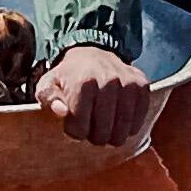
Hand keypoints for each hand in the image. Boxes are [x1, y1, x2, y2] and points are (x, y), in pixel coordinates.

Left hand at [37, 44, 158, 146]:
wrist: (92, 54)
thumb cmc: (68, 78)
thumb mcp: (48, 85)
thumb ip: (49, 99)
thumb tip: (61, 111)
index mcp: (82, 83)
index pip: (80, 130)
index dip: (75, 132)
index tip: (73, 123)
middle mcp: (108, 81)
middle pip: (103, 133)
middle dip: (94, 136)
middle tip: (90, 126)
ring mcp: (128, 83)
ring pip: (122, 130)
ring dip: (112, 135)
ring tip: (104, 125)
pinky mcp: (142, 85)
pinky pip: (138, 121)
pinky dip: (129, 127)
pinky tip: (118, 120)